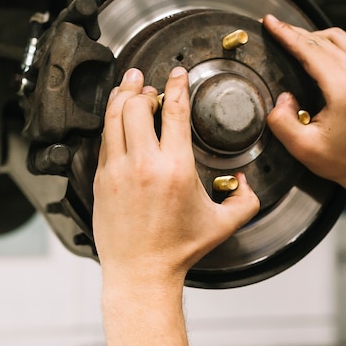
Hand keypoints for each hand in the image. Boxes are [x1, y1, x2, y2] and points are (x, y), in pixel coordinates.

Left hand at [92, 66, 259, 290]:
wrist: (141, 271)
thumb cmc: (179, 249)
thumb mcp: (223, 224)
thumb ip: (245, 201)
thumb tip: (244, 183)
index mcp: (176, 169)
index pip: (174, 112)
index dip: (176, 85)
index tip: (178, 74)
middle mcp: (144, 164)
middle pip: (137, 106)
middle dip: (145, 88)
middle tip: (151, 85)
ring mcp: (118, 170)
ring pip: (113, 116)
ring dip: (122, 95)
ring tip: (130, 85)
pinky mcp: (101, 179)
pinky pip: (104, 138)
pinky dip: (110, 120)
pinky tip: (116, 114)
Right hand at [263, 14, 345, 193]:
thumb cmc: (343, 160)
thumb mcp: (303, 148)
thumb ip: (282, 122)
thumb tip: (281, 98)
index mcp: (345, 90)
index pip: (311, 51)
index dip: (287, 35)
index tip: (270, 23)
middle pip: (322, 41)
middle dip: (295, 33)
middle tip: (274, 28)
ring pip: (337, 38)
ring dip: (311, 36)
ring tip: (290, 39)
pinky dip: (326, 43)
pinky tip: (312, 48)